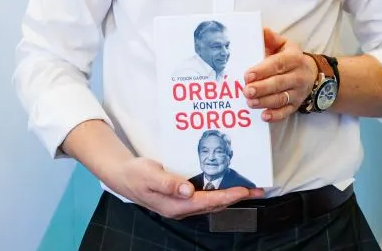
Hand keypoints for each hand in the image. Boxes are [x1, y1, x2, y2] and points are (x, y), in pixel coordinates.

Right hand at [111, 157, 263, 218]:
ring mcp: (183, 204)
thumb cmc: (136, 174)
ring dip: (231, 195)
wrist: (123, 177)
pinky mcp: (182, 198)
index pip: (208, 202)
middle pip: (215, 205)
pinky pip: (206, 197)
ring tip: (249, 187)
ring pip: (212, 202)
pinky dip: (219, 191)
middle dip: (237, 197)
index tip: (244, 190)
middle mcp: (183, 208)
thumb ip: (168, 183)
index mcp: (176, 205)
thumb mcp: (150, 175)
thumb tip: (188, 190)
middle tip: (258, 189)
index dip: (228, 196)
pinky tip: (226, 182)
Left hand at [243, 27, 318, 121]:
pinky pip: (287, 112)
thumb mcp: (285, 45)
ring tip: (250, 102)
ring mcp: (298, 92)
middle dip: (262, 88)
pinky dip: (276, 115)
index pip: (278, 64)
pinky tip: (264, 116)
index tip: (247, 75)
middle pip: (279, 83)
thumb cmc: (292, 58)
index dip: (262, 70)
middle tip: (246, 90)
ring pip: (281, 98)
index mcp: (294, 58)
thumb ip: (272, 39)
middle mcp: (298, 76)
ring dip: (265, 101)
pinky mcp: (296, 105)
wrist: (313, 74)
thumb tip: (261, 30)